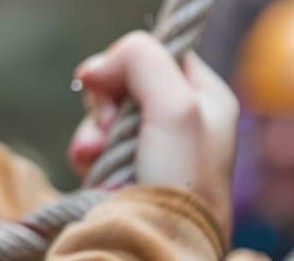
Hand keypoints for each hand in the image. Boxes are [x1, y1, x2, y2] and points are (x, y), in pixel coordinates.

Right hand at [67, 32, 238, 211]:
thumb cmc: (180, 182)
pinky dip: (87, 153)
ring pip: (105, 115)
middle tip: (109, 127)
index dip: (129, 61)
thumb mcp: (175, 106)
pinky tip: (90, 166)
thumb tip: (97, 67)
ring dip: (93, 131)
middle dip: (106, 102)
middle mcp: (182, 121)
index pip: (159, 53)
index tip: (110, 82)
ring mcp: (152, 148)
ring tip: (97, 155)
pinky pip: (95, 146)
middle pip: (126, 82)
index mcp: (207, 99)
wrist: (159, 248)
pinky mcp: (126, 173)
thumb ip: (143, 60)